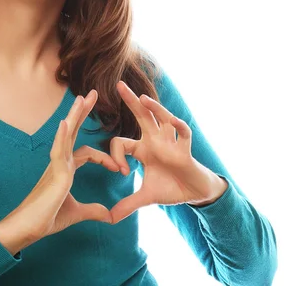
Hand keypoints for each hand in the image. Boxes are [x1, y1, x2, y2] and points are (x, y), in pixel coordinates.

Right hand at [8, 90, 118, 242]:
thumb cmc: (46, 218)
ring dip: (74, 115)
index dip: (104, 158)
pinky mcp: (54, 173)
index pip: (87, 153)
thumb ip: (93, 210)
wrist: (28, 229)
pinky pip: (58, 150)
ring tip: (83, 97)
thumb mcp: (77, 213)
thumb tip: (109, 215)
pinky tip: (66, 122)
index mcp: (65, 169)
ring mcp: (56, 165)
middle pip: (73, 131)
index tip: (118, 169)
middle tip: (93, 93)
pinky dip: (62, 136)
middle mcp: (60, 162)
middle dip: (83, 113)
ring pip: (66, 135)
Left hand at [108, 81, 227, 223]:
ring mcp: (170, 143)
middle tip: (118, 84)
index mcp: (142, 149)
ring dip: (153, 108)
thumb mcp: (145, 197)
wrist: (194, 194)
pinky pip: (182, 133)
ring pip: (161, 119)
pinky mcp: (185, 150)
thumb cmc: (170, 188)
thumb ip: (127, 204)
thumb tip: (109, 219)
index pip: (121, 142)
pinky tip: (170, 120)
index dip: (115, 155)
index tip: (120, 172)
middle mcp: (155, 140)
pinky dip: (177, 126)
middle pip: (141, 116)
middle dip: (130, 100)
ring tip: (142, 97)